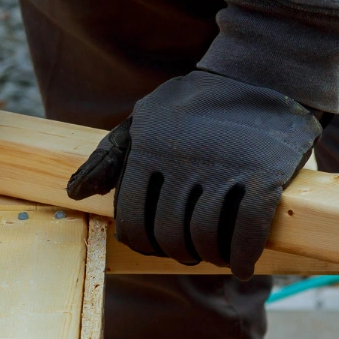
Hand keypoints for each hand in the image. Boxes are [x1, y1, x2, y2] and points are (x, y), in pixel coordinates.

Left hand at [66, 70, 321, 279]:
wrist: (261, 73)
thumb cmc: (196, 105)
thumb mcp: (143, 121)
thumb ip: (108, 158)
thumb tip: (75, 194)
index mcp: (148, 150)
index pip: (133, 221)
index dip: (145, 244)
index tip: (159, 246)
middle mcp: (181, 160)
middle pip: (169, 235)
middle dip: (178, 253)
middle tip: (190, 252)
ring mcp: (224, 167)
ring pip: (205, 238)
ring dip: (209, 256)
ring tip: (215, 254)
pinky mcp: (264, 174)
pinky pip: (246, 232)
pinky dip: (241, 256)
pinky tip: (241, 265)